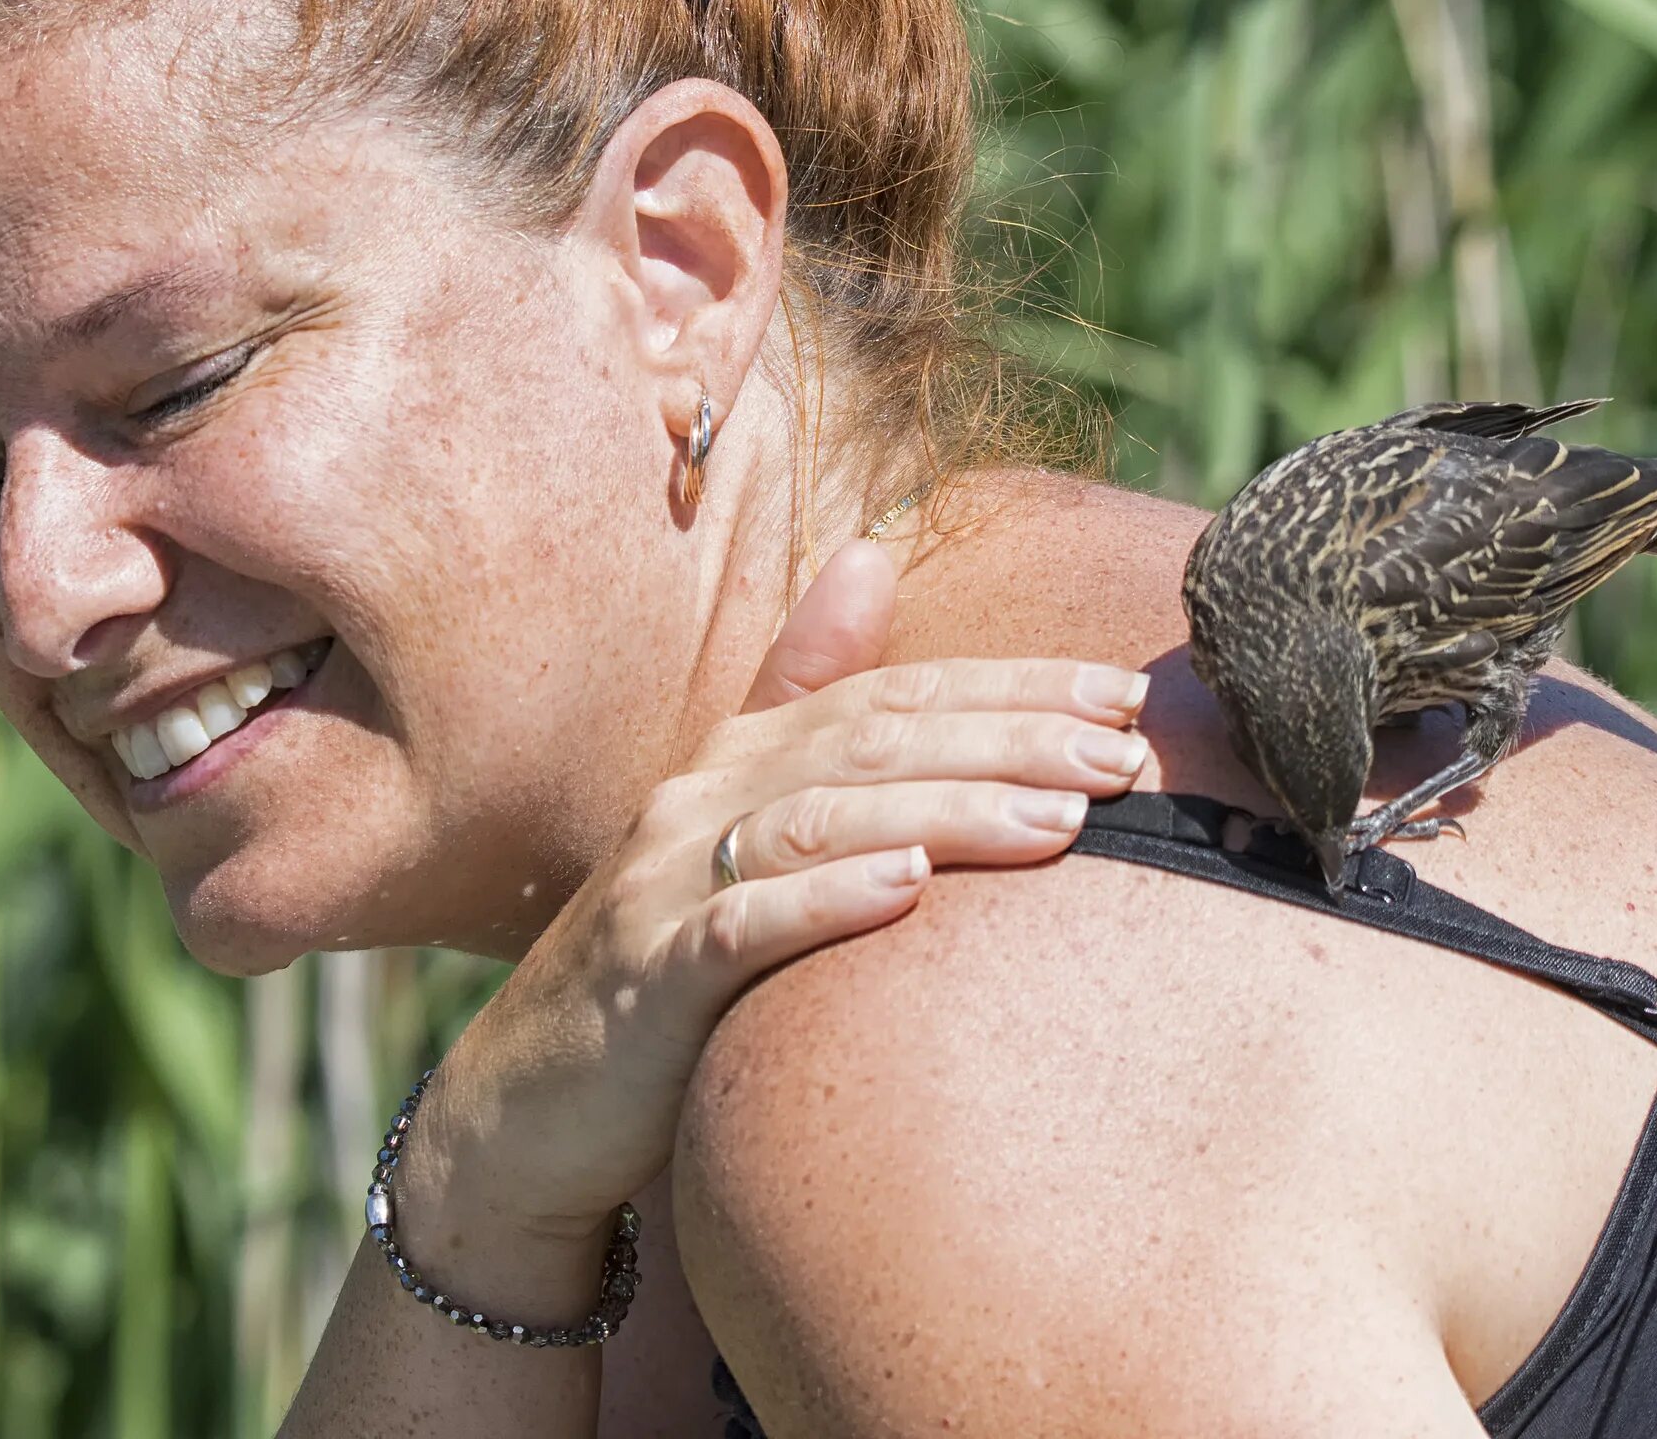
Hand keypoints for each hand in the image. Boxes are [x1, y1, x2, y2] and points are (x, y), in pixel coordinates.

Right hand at [403, 539, 1155, 1249]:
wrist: (529, 1103)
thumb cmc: (666, 964)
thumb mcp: (740, 830)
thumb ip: (804, 700)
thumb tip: (871, 552)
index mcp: (742, 756)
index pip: (894, 695)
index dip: (1011, 685)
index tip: (1127, 694)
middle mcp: (702, 797)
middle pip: (872, 743)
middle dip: (1008, 738)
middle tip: (1126, 754)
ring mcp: (667, 881)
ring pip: (821, 821)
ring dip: (947, 812)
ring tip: (1061, 821)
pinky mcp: (646, 976)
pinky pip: (740, 927)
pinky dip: (826, 900)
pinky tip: (909, 889)